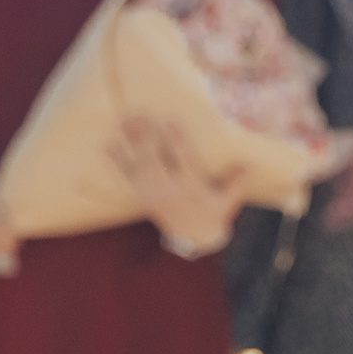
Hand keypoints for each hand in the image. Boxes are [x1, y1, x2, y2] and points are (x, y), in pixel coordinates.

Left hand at [111, 116, 245, 254]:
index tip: (169, 121)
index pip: (182, 160)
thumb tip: (246, 165)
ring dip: (130, 143)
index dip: (176, 141)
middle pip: (153, 160)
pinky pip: (126, 176)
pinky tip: (106, 144)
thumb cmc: (215, 214)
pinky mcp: (142, 197)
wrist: (193, 238)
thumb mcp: (229, 201)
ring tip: (125, 120)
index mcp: (190, 188)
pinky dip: (116, 160)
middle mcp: (168, 191)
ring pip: (137, 166)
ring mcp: (152, 194)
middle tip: (138, 115)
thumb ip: (235, 182)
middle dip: (144, 138)